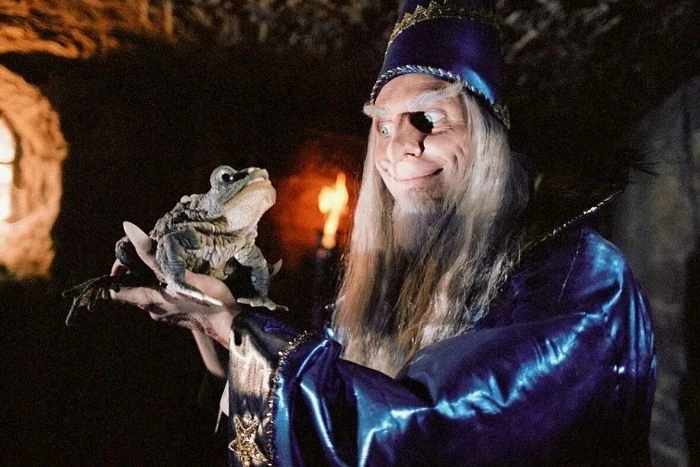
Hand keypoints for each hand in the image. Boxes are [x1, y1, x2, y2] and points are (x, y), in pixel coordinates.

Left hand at [110, 222, 237, 347]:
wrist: (231, 323)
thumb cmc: (205, 299)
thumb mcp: (177, 273)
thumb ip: (151, 254)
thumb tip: (128, 229)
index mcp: (148, 301)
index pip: (114, 292)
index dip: (114, 274)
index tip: (126, 259)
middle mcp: (154, 309)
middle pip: (134, 289)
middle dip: (138, 270)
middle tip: (151, 252)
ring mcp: (168, 312)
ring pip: (151, 291)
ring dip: (155, 276)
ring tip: (169, 259)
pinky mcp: (181, 312)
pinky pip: (165, 294)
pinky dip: (167, 282)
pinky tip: (183, 273)